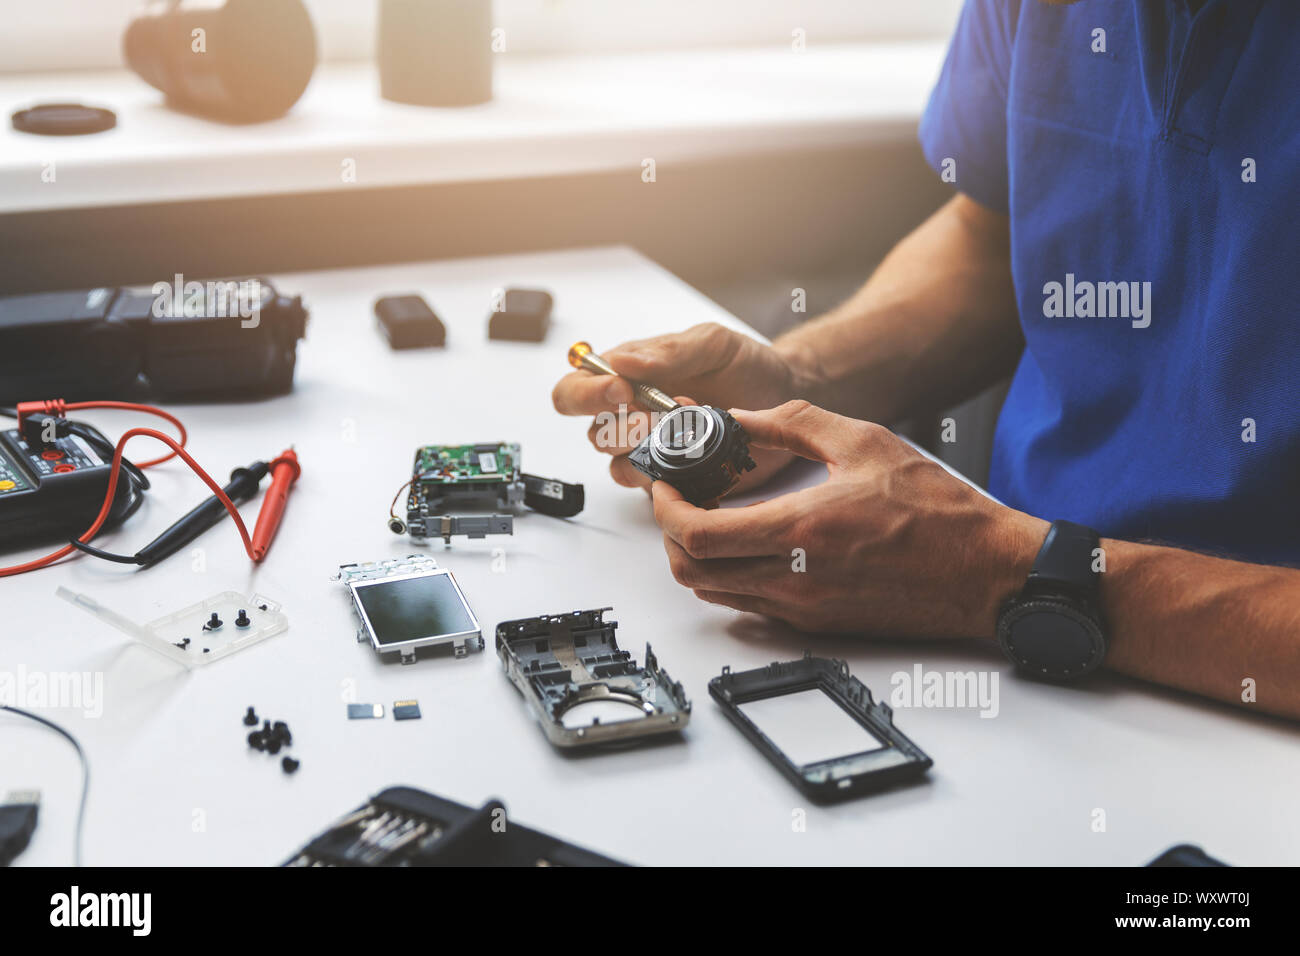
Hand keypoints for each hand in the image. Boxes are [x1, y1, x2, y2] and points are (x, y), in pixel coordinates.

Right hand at [552, 322, 811, 491]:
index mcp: (625, 377)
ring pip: (620, 467)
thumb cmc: (743, 364)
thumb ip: (668, 352)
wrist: (784, 395)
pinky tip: (702, 460)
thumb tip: (620, 361)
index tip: (622, 389)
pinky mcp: (676, 480)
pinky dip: (675, 480)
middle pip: (592, 434)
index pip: (574, 390)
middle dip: (622, 428)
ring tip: (690, 432)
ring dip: (650, 453)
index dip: (587, 394)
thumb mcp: (711, 344)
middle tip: (658, 418)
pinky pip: (657, 491)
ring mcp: (652, 452)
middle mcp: (630, 417)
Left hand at [652, 400, 1048, 638]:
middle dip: (669, 535)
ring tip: (708, 519)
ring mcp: (803, 608)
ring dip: (697, 558)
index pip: (698, 536)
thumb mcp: (865, 441)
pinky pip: (751, 605)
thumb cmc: (938, 511)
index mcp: (800, 530)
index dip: (665, 511)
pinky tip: (750, 543)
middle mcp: (794, 578)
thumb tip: (741, 416)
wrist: (984, 573)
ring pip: (716, 593)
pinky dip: (731, 576)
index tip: (664, 486)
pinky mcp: (817, 624)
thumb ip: (792, 424)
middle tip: (676, 502)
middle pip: (692, 572)